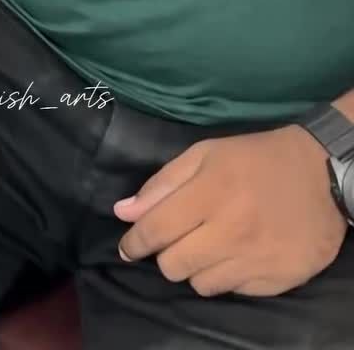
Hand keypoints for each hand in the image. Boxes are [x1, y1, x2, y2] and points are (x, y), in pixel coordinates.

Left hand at [115, 125, 346, 297]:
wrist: (322, 173)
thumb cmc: (256, 159)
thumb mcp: (205, 154)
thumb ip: (162, 184)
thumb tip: (123, 213)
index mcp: (210, 193)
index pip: (155, 231)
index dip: (134, 242)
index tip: (129, 246)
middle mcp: (231, 231)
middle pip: (172, 266)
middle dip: (167, 253)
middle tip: (180, 238)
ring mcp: (256, 259)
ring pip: (200, 285)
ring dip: (197, 267)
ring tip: (211, 245)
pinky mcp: (277, 279)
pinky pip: (233, 291)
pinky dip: (227, 277)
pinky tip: (237, 254)